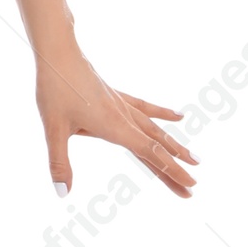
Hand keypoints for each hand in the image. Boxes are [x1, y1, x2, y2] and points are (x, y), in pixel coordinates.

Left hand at [35, 43, 197, 199]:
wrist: (57, 52)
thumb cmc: (54, 89)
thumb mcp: (53, 128)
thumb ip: (59, 162)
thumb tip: (63, 193)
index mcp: (114, 126)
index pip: (150, 153)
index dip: (171, 170)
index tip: (191, 185)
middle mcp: (123, 116)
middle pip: (156, 145)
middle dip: (175, 166)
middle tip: (193, 187)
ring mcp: (121, 104)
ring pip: (154, 128)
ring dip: (173, 144)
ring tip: (194, 157)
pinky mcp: (115, 95)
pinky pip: (144, 107)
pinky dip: (162, 113)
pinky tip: (179, 116)